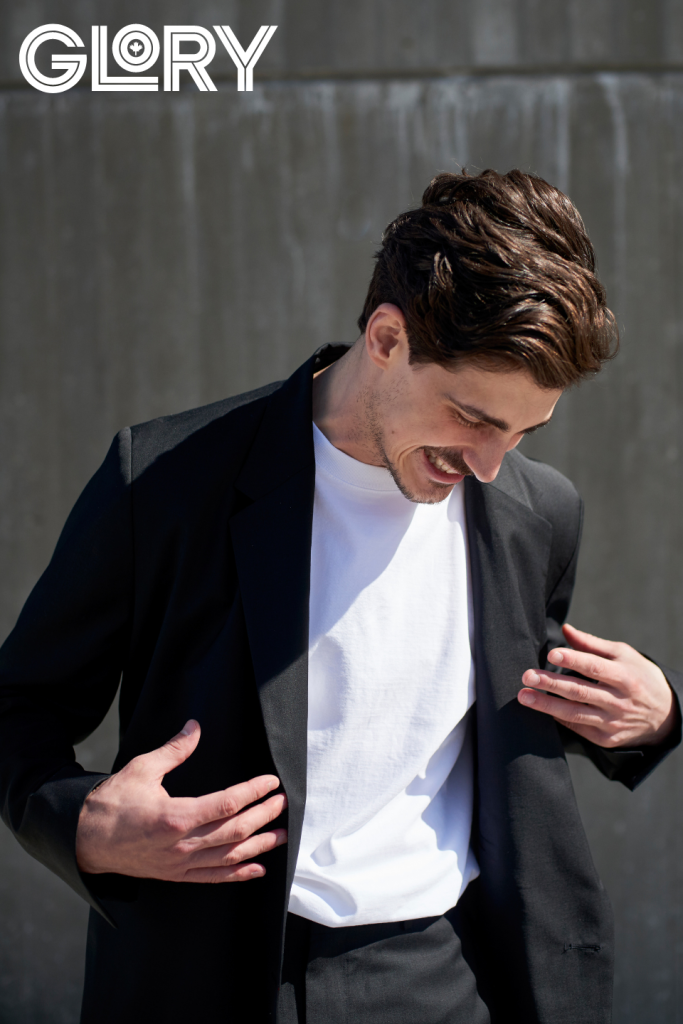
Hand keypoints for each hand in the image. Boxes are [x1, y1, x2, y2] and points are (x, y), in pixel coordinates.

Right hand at [76, 720, 286, 881]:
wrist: (87, 839)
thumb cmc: (113, 802)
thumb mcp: (142, 769)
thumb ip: (174, 750)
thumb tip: (194, 726)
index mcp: (175, 816)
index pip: (226, 804)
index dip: (252, 792)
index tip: (270, 782)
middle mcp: (181, 845)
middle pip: (234, 831)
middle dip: (263, 816)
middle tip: (282, 803)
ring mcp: (179, 864)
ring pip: (229, 857)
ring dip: (260, 846)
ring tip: (282, 835)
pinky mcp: (176, 875)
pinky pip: (214, 878)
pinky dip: (239, 874)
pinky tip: (258, 868)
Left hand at [518, 623, 676, 747]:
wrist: (665, 715)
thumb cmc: (639, 676)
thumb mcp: (624, 655)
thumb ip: (592, 644)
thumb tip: (566, 629)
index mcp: (625, 676)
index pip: (595, 667)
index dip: (573, 660)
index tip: (552, 654)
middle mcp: (619, 701)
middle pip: (580, 692)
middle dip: (551, 683)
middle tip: (527, 676)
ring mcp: (612, 722)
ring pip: (575, 713)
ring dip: (547, 705)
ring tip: (524, 696)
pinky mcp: (606, 739)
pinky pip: (578, 727)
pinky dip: (559, 718)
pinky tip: (542, 709)